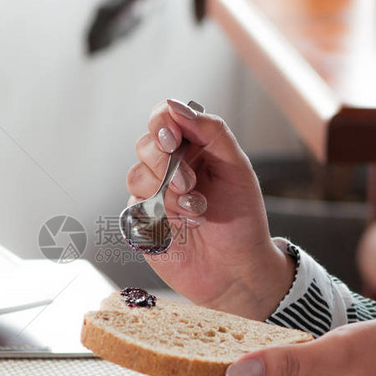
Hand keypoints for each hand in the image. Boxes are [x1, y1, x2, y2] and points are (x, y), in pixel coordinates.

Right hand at [126, 99, 293, 319]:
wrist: (238, 269)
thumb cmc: (242, 219)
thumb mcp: (237, 168)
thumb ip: (211, 132)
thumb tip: (176, 106)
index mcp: (191, 148)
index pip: (162, 119)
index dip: (162, 124)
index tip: (174, 140)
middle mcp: (167, 169)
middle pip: (144, 145)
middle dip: (166, 163)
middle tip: (191, 184)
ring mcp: (151, 196)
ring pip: (135, 176)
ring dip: (167, 193)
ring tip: (197, 212)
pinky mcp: (140, 223)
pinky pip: (134, 208)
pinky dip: (160, 216)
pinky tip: (184, 228)